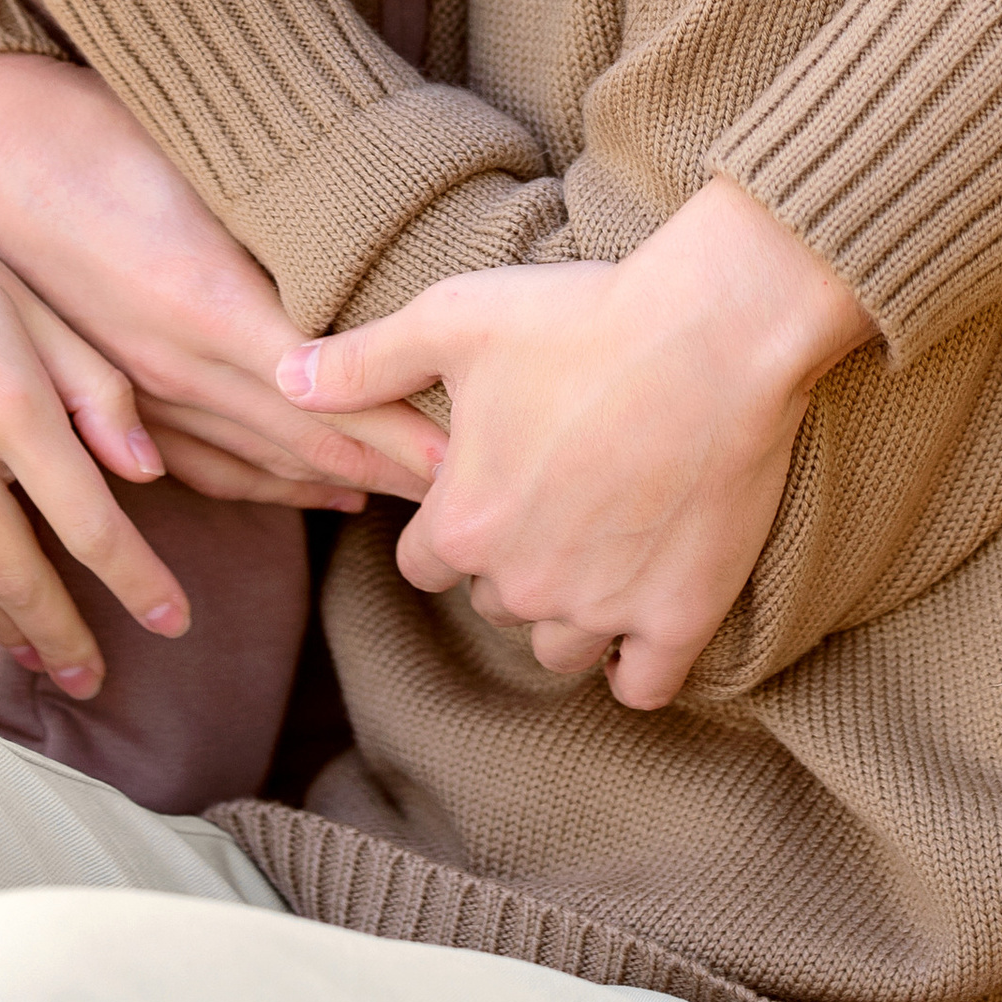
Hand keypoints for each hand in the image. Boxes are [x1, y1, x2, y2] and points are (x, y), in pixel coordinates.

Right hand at [0, 53, 444, 507]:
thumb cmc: (89, 127)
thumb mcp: (192, 171)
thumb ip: (265, 251)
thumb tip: (344, 313)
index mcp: (202, 305)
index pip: (326, 390)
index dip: (398, 430)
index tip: (466, 457)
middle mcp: (167, 366)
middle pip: (301, 439)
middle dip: (387, 469)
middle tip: (469, 490)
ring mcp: (128, 389)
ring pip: (251, 462)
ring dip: (332, 481)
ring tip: (411, 502)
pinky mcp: (100, 391)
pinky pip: (196, 463)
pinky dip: (263, 482)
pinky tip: (313, 491)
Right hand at [0, 172, 185, 697]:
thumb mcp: (37, 302)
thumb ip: (96, 388)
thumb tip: (149, 471)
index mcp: (9, 404)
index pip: (90, 522)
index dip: (137, 581)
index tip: (175, 623)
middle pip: (19, 574)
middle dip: (65, 637)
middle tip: (99, 684)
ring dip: (8, 629)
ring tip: (45, 663)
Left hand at [278, 178, 870, 709]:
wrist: (717, 331)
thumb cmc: (581, 316)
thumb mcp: (455, 317)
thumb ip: (363, 361)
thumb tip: (284, 377)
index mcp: (462, 524)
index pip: (422, 564)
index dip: (447, 523)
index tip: (485, 480)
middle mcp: (523, 582)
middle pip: (492, 602)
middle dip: (509, 560)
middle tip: (551, 495)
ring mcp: (603, 608)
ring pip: (558, 648)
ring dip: (567, 611)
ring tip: (596, 548)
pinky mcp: (680, 616)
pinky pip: (643, 685)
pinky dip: (636, 663)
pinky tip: (641, 621)